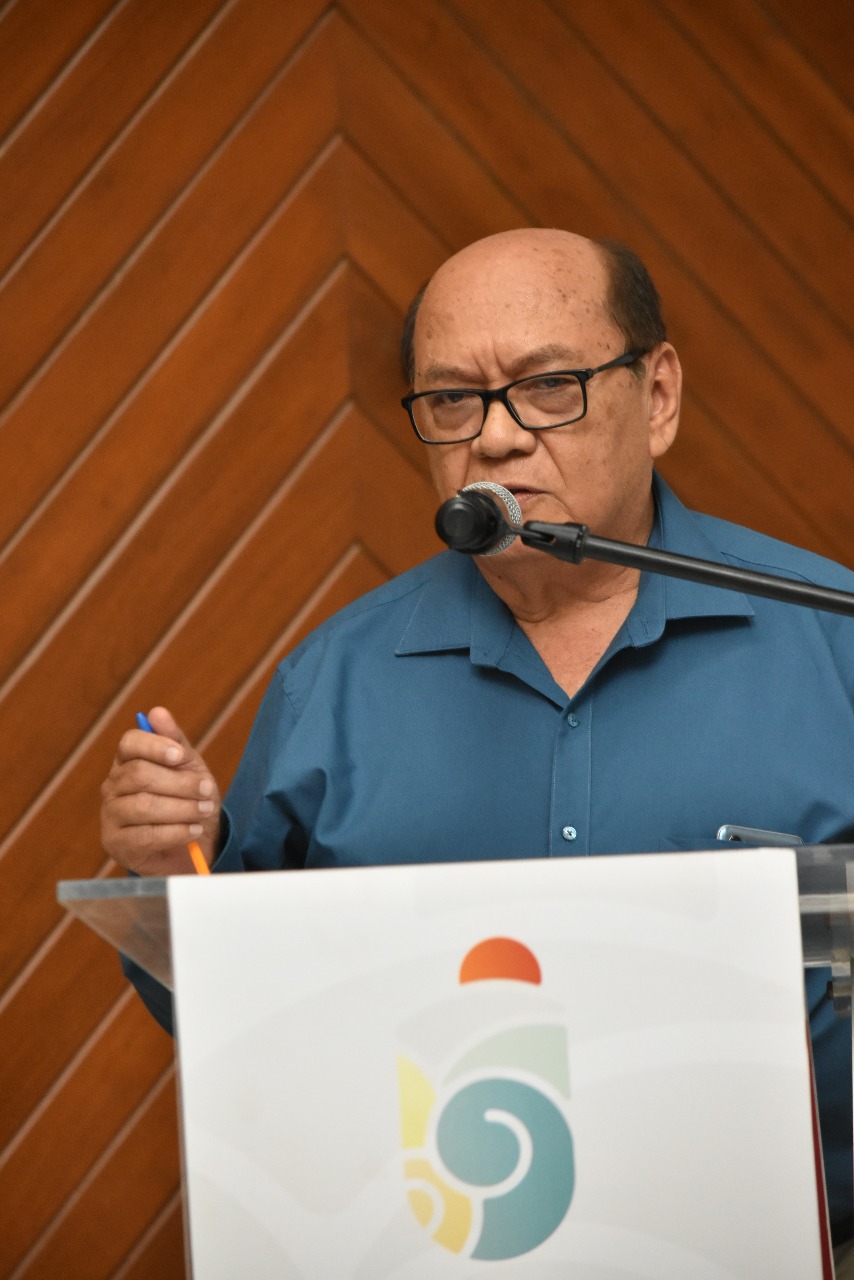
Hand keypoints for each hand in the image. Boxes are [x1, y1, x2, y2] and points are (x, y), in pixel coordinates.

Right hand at [101, 706, 220, 875]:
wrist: (194, 841)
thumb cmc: (188, 798)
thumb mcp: (189, 767)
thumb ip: (175, 741)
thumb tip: (157, 711)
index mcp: (128, 761)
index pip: (129, 743)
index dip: (154, 746)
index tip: (181, 755)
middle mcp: (112, 786)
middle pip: (139, 775)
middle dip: (180, 783)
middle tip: (207, 791)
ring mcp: (111, 815)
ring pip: (143, 805)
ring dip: (182, 808)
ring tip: (204, 811)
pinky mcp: (116, 844)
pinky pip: (146, 835)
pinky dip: (176, 832)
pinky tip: (193, 830)